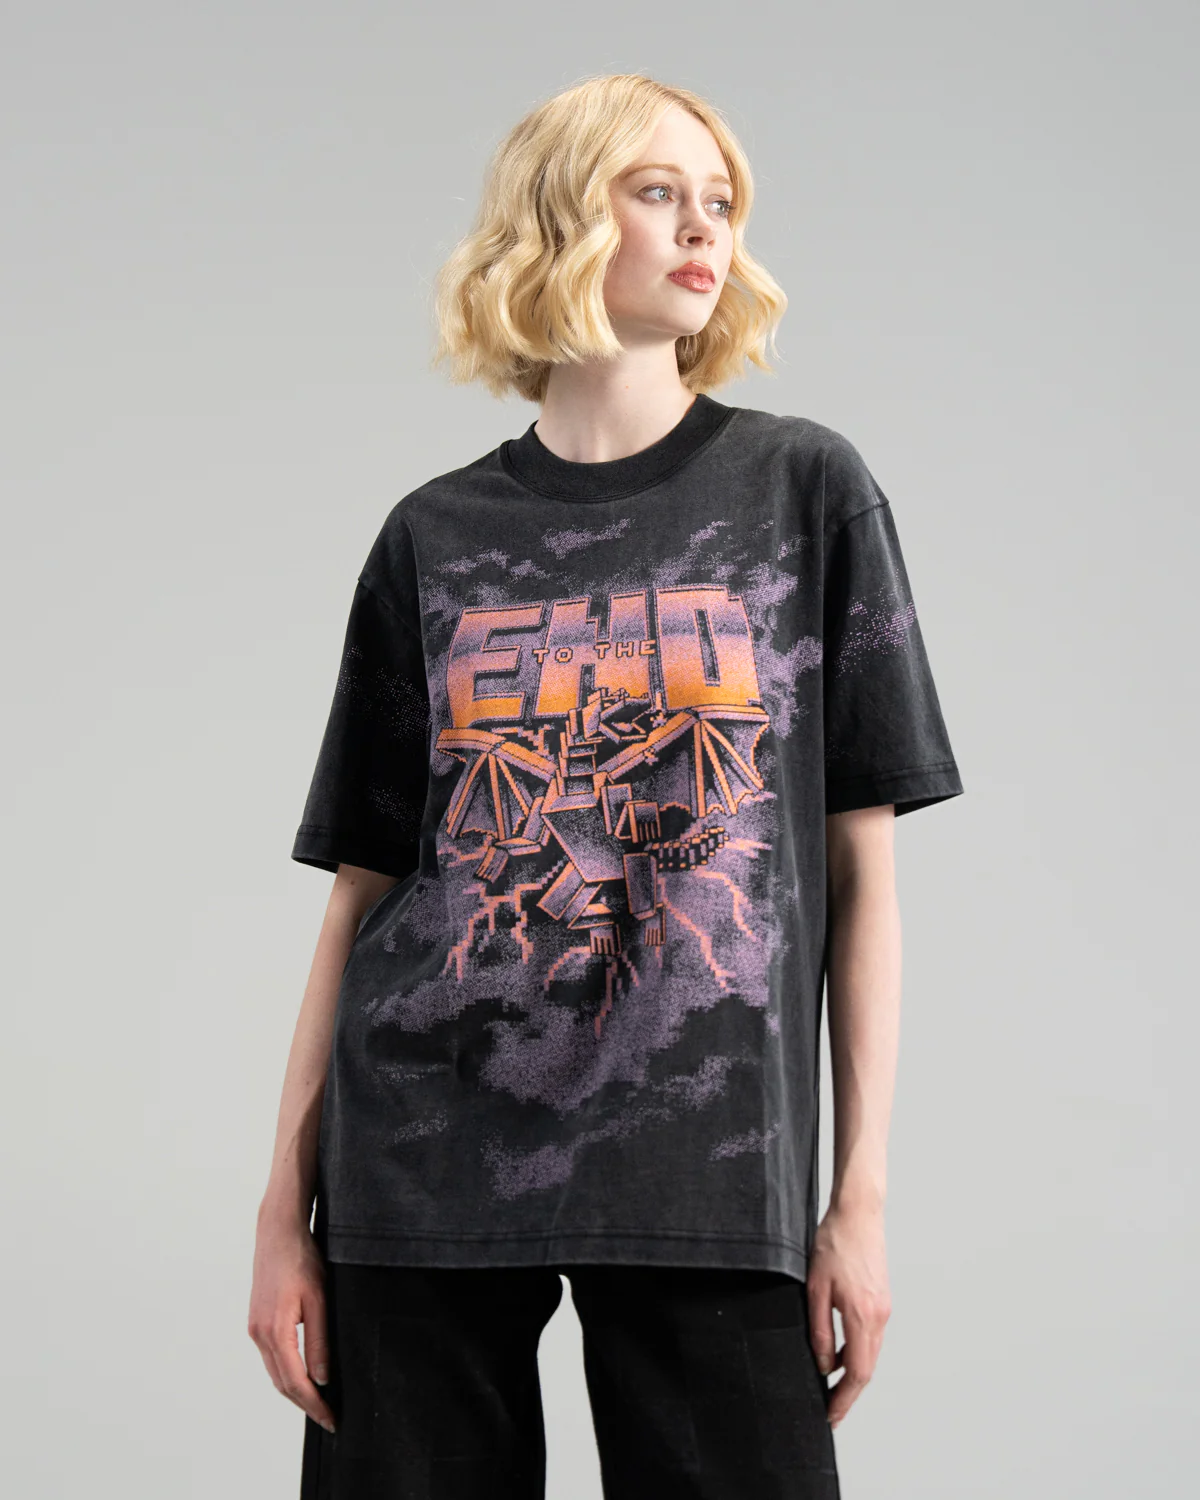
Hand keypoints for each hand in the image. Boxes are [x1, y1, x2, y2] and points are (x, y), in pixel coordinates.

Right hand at [247, 1207, 335, 1433]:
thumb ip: (319, 1340)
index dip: (314, 1405)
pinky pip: (272, 1357)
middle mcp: (259, 1334)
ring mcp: (255, 1328)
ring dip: (295, 1390)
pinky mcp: (257, 1320)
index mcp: (275, 1331)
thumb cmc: (302, 1259)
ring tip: (319, 1401)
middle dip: (305, 1403)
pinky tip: (302, 1373)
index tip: (331, 1420)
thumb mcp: (319, 1299)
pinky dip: (286, 1372)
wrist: (278, 1231)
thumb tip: (321, 1378)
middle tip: (328, 1417)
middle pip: (282, 1383)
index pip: (295, 1382)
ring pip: (275, 1372)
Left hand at [806, 1199, 890, 1430]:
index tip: (830, 1416)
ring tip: (830, 1386)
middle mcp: (879, 1317)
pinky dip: (857, 1352)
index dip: (844, 1399)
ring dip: (853, 1373)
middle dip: (848, 1393)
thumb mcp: (815, 1288)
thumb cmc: (834, 1244)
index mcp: (863, 1316)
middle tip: (829, 1410)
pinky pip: (870, 1336)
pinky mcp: (881, 1300)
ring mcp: (884, 1308)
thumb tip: (824, 1364)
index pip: (858, 1373)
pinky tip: (838, 1352)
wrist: (859, 1213)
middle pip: (868, 1369)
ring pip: (870, 1353)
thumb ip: (820, 1330)